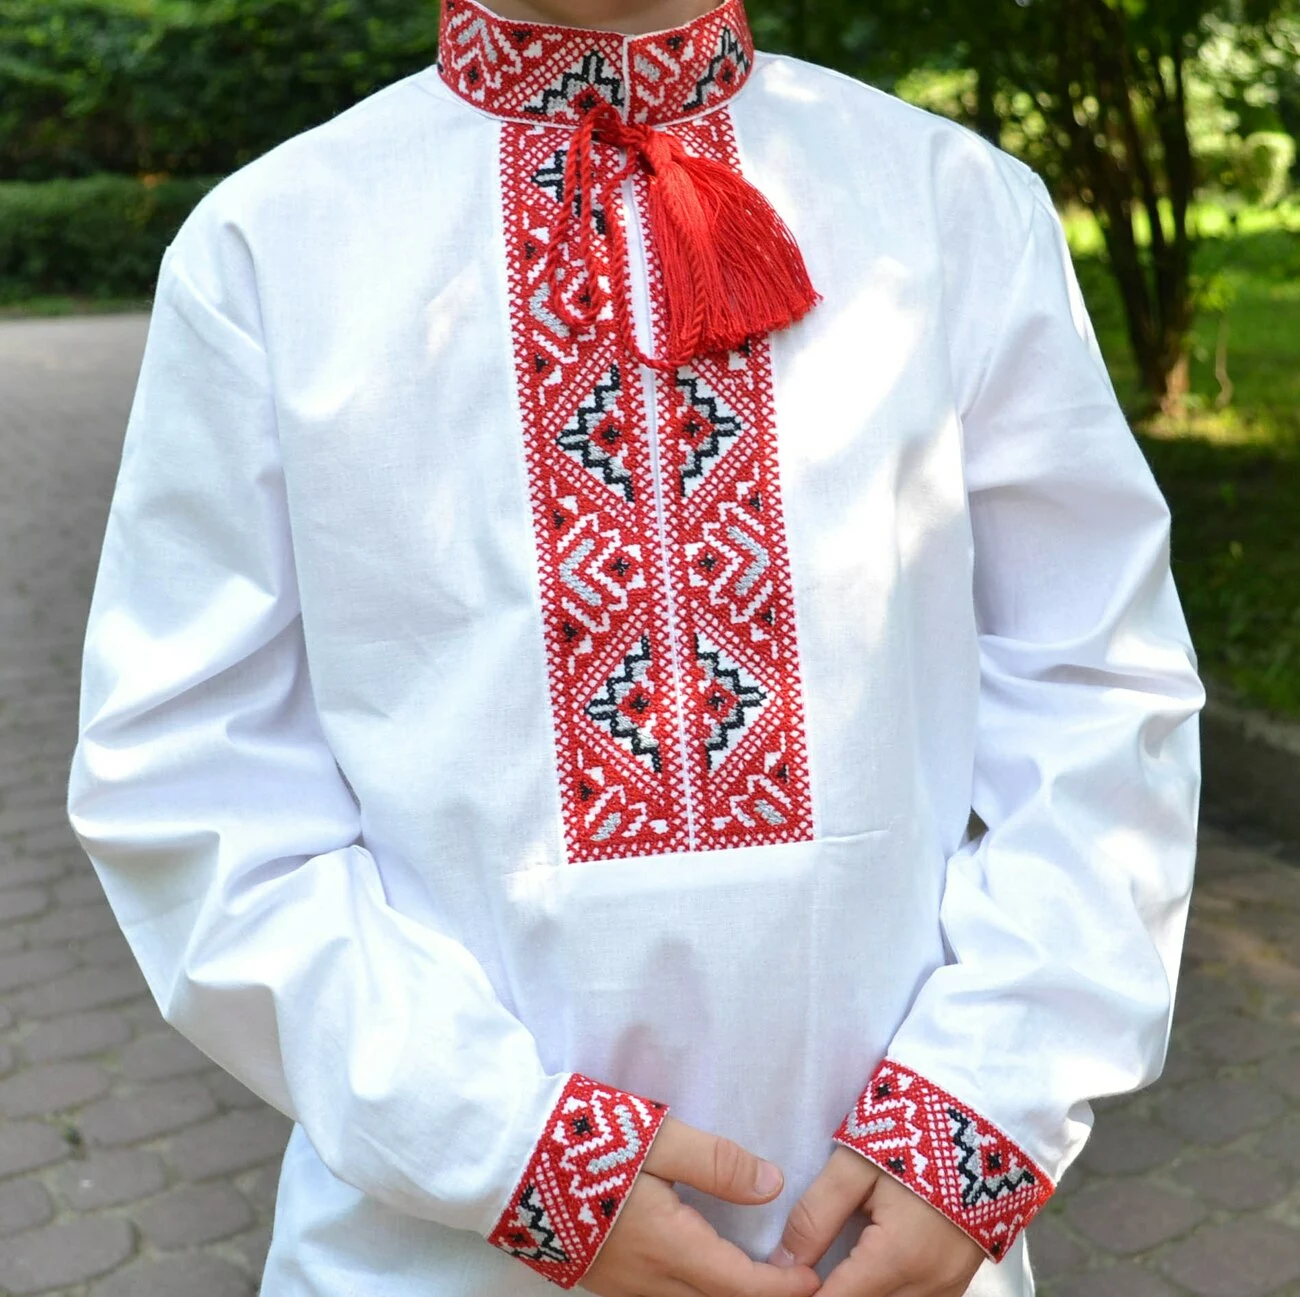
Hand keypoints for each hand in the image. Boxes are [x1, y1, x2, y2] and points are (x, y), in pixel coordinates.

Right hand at [581, 1116, 821, 1296]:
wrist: (505, 1159)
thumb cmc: (584, 1143)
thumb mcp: (658, 1138)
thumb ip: (717, 1163)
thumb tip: (772, 1185)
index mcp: (668, 1248)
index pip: (742, 1287)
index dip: (783, 1288)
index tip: (813, 1281)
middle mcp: (646, 1281)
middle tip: (790, 1284)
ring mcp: (618, 1286)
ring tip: (749, 1280)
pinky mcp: (595, 1278)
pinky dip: (692, 1295)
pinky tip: (697, 1274)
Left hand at [769, 1147, 983, 1296]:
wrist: (981, 1117)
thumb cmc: (913, 1132)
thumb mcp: (855, 1163)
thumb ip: (816, 1214)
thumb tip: (783, 1260)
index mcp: (898, 1257)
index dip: (803, 1292)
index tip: (785, 1279)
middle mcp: (928, 1285)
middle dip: (831, 1294)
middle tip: (807, 1271)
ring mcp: (950, 1286)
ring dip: (861, 1293)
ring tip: (836, 1268)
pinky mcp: (960, 1280)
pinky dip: (888, 1293)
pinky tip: (869, 1273)